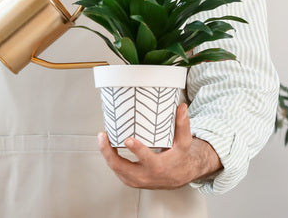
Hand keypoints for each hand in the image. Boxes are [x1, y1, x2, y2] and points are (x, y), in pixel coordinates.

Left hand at [97, 103, 222, 189]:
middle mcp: (146, 176)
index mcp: (159, 167)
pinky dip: (110, 158)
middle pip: (122, 167)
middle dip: (109, 152)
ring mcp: (136, 180)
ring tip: (102, 137)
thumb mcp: (184, 143)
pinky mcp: (131, 180)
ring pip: (116, 169)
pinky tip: (107, 146)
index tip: (128, 140)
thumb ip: (182, 125)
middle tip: (103, 136)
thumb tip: (181, 107)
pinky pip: (117, 170)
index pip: (147, 159)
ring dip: (107, 154)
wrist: (179, 176)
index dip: (137, 150)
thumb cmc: (180, 158)